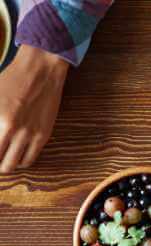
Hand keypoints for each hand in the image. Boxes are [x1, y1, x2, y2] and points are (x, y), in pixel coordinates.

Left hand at [0, 46, 68, 172]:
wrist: (40, 72)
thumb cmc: (11, 79)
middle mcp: (12, 129)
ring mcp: (29, 134)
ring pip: (13, 164)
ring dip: (5, 165)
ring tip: (1, 161)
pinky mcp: (43, 136)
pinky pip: (30, 159)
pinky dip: (20, 162)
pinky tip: (15, 156)